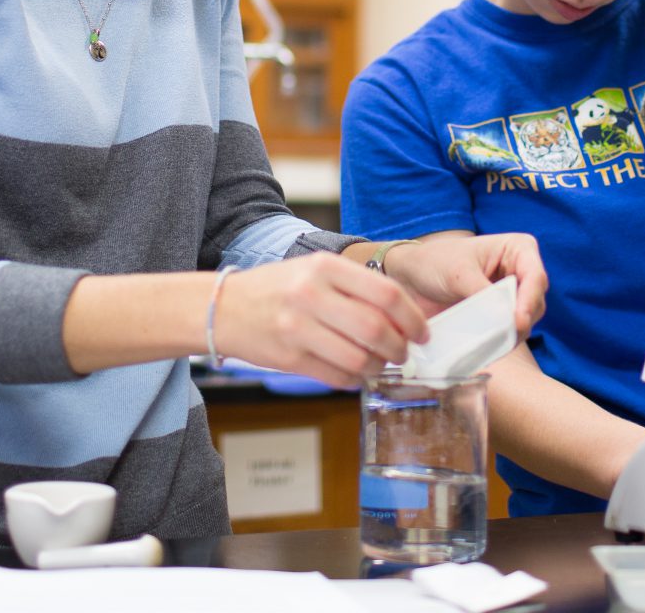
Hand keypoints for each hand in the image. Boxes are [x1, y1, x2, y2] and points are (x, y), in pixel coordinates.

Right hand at [213, 253, 430, 388]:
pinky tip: (356, 372)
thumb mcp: (315, 269)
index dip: (413, 317)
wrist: (222, 308)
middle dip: (400, 347)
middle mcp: (312, 295)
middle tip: (404, 352)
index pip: (387, 294)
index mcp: (325, 266)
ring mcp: (298, 328)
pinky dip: (355, 378)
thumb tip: (402, 316)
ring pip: (359, 357)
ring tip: (379, 364)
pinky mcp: (289, 358)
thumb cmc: (276, 288)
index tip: (422, 332)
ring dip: (378, 366)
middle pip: (376, 328)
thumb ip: (356, 286)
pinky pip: (337, 376)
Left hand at [382, 233, 547, 335]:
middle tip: (505, 337)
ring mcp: (512, 296)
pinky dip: (501, 341)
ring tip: (493, 343)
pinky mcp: (500, 316)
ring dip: (512, 334)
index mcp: (517, 249)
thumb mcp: (459, 273)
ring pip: (526, 320)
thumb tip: (503, 319)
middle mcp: (521, 272)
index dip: (530, 300)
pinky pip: (509, 332)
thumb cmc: (435, 262)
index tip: (519, 321)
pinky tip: (488, 348)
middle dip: (522, 320)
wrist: (411, 278)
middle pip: (535, 301)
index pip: (535, 276)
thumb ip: (482, 293)